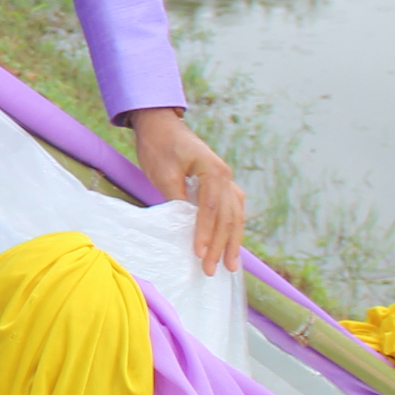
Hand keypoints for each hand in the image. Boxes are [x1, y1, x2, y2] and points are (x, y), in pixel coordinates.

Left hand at [125, 107, 244, 274]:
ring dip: (232, 242)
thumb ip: (176, 199)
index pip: (212, 209)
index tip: (200, 254)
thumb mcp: (163, 173)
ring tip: (230, 266)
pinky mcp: (221, 184)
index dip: (206, 233)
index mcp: (213, 170)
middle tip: (212, 270)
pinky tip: (232, 245)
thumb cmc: (159, 147)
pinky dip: (232, 229)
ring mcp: (226, 180)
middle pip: (227, 216)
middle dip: (221, 245)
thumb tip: (185, 226)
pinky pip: (232, 210)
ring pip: (235, 215)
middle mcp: (225, 176)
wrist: (161, 125)